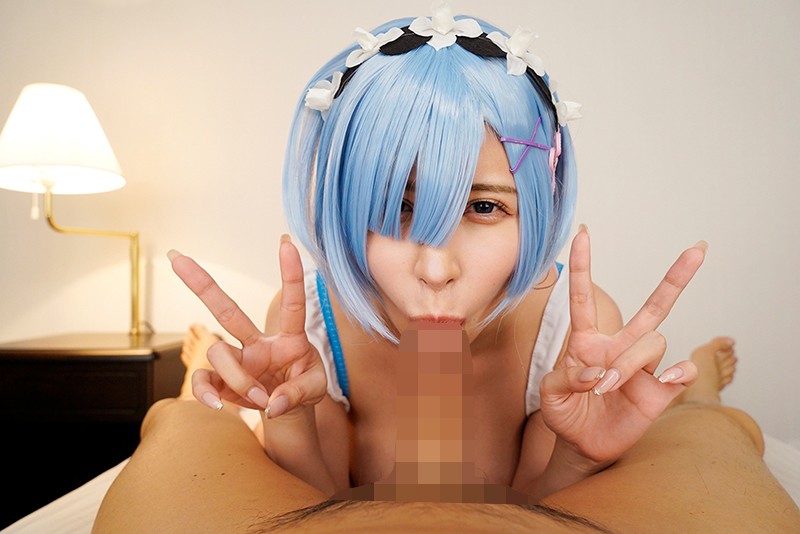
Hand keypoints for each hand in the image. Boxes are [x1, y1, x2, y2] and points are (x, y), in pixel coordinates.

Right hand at [168, 235, 326, 417]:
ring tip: (261, 398)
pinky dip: (206, 394)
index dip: (291, 274)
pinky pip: (202, 380)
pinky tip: (218, 405)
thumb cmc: (303, 388)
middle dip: (203, 284)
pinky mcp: (220, 380)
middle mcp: (257, 342)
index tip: (287, 242)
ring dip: (239, 379)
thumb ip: (299, 392)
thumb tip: (274, 402)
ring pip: (220, 354)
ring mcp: (237, 360)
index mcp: (289, 337)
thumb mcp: (315, 389)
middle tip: (177, 258)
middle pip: (227, 310)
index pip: (292, 303)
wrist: (287, 410)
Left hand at [540, 226, 703, 463]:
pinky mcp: (660, 390)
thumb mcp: (550, 397)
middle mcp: (619, 346)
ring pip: (653, 341)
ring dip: (629, 362)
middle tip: (698, 249)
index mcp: (587, 341)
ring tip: (606, 387)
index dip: (582, 266)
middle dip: (675, 278)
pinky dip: (678, 372)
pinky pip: (682, 370)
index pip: (584, 298)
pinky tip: (664, 381)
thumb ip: (563, 381)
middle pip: (654, 306)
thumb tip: (595, 375)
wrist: (582, 444)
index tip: (582, 232)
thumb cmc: (565, 414)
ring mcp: (643, 367)